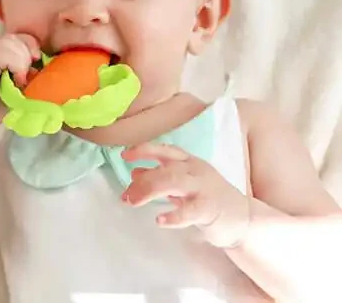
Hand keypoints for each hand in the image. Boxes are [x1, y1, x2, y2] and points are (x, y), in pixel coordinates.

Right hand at [0, 33, 39, 126]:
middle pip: (18, 38)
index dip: (31, 47)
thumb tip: (41, 56)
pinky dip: (16, 66)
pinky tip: (14, 81)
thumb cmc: (1, 102)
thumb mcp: (19, 78)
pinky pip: (6, 53)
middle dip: (27, 57)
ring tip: (18, 81)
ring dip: (22, 63)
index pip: (21, 37)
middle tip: (24, 77)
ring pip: (13, 44)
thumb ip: (26, 63)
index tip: (36, 64)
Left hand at [121, 143, 250, 247]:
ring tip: (133, 202)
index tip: (124, 156)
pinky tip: (160, 220)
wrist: (243, 218)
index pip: (164, 149)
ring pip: (174, 181)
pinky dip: (173, 215)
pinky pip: (190, 210)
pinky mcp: (210, 208)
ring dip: (150, 191)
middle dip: (143, 180)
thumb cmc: (208, 197)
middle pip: (166, 167)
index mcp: (188, 161)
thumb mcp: (183, 183)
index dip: (143, 150)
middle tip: (126, 195)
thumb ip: (161, 177)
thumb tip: (134, 174)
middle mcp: (195, 170)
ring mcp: (203, 188)